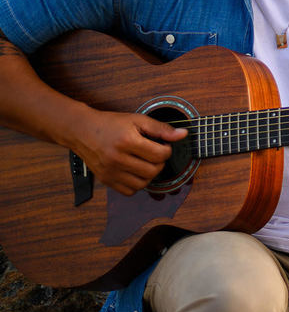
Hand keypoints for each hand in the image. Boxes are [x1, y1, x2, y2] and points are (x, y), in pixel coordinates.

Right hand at [73, 108, 187, 195]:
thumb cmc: (111, 124)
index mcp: (127, 141)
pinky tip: (135, 171)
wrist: (82, 130)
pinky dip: (137, 183)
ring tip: (145, 162)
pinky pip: (130, 191)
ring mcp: (110, 172)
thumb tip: (183, 135)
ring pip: (143, 183)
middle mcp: (117, 159)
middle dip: (160, 162)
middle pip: (153, 170)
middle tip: (154, 153)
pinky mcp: (106, 180)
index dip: (167, 149)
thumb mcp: (138, 120)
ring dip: (150, 174)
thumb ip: (161, 128)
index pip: (160, 155)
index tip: (162, 144)